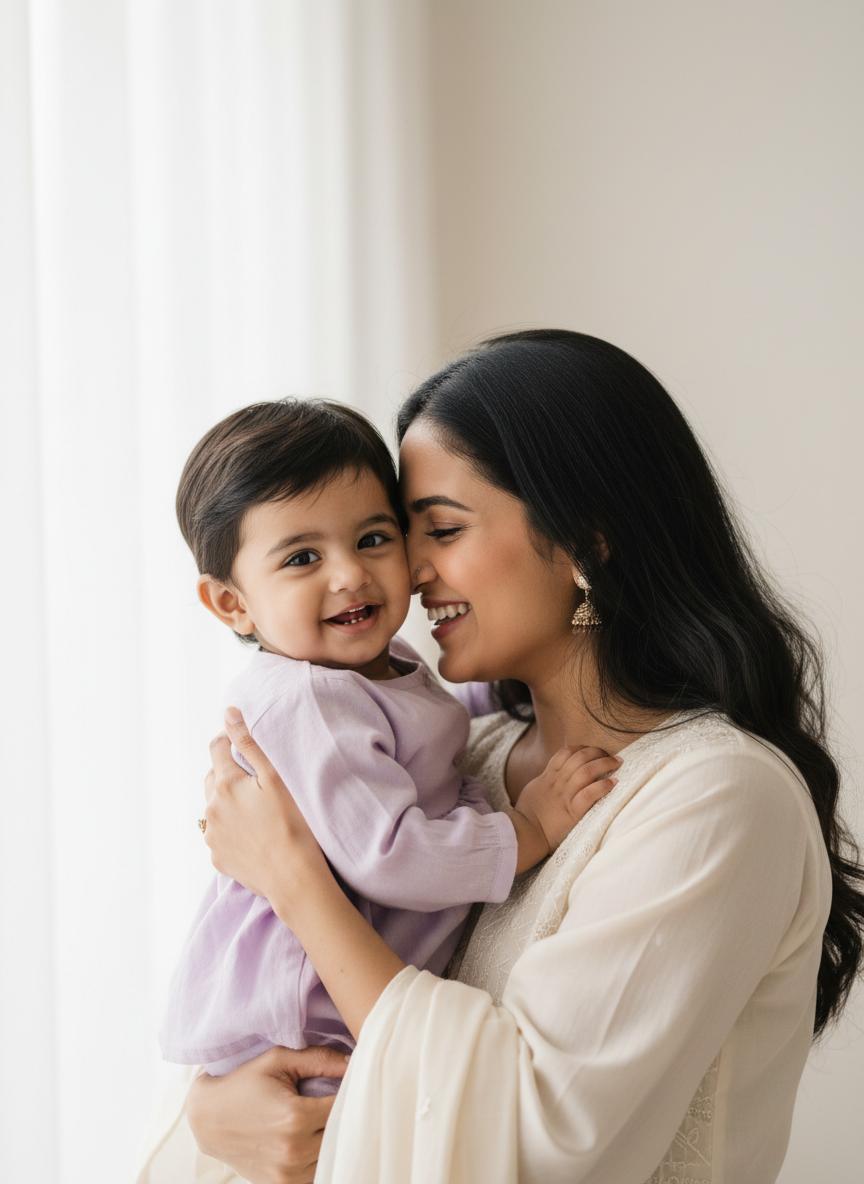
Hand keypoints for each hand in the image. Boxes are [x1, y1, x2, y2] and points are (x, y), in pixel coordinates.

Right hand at [186, 1044, 349, 1183]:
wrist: (208, 1117)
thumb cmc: (243, 1082)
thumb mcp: (278, 1060)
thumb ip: (319, 1059)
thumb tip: (353, 1062)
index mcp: (295, 1117)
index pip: (344, 1105)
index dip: (350, 1092)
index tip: (349, 1083)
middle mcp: (293, 1150)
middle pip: (341, 1132)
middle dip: (343, 1114)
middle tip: (337, 1098)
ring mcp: (287, 1173)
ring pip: (331, 1155)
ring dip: (331, 1137)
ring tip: (321, 1119)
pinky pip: (315, 1172)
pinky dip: (318, 1157)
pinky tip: (311, 1138)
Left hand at [202, 707, 331, 906]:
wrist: (293, 877)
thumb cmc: (292, 824)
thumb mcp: (274, 777)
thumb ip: (249, 743)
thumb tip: (229, 713)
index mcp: (224, 784)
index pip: (217, 747)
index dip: (229, 739)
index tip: (243, 741)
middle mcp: (210, 808)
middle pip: (213, 777)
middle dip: (228, 772)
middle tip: (256, 780)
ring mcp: (211, 835)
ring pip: (214, 806)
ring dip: (228, 802)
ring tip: (256, 810)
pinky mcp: (217, 857)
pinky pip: (218, 833)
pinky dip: (230, 828)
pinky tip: (253, 833)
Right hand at [515, 746, 620, 851]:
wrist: (524, 834)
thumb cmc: (527, 815)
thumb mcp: (534, 790)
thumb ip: (546, 780)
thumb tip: (555, 773)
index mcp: (548, 777)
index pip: (566, 752)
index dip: (582, 748)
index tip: (594, 751)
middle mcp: (557, 783)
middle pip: (579, 757)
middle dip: (598, 752)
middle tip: (611, 756)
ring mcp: (564, 797)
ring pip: (586, 772)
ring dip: (604, 764)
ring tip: (617, 763)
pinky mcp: (572, 813)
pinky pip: (589, 794)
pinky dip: (602, 786)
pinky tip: (613, 783)